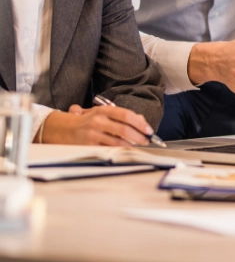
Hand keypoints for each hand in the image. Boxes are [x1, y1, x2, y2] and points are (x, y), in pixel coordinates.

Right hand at [40, 106, 154, 145]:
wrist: (59, 129)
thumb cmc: (85, 121)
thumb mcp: (101, 113)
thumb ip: (119, 116)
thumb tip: (140, 121)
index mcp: (102, 110)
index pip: (126, 115)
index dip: (140, 123)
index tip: (148, 129)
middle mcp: (97, 121)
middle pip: (124, 129)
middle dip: (139, 136)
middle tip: (147, 140)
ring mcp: (92, 134)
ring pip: (117, 141)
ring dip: (131, 145)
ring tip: (138, 145)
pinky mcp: (88, 146)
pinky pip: (108, 149)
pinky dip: (119, 150)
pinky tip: (125, 151)